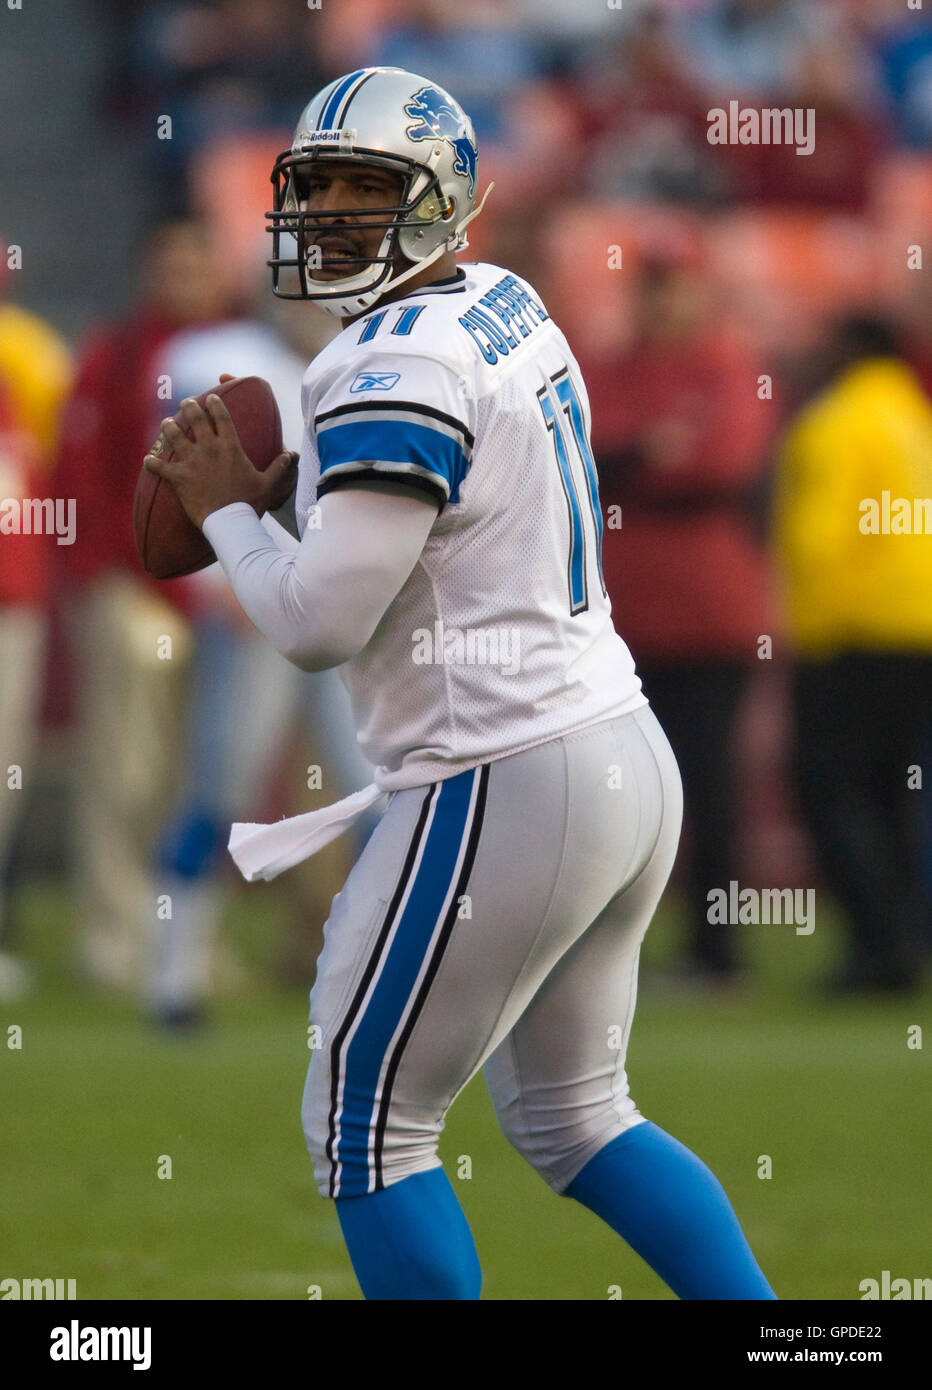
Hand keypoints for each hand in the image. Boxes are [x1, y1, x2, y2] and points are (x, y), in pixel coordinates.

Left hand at [144, 384, 297, 529]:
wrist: (229, 521)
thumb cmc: (249, 502)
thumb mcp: (268, 484)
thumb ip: (279, 467)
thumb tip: (291, 455)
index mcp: (230, 446)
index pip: (221, 416)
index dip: (215, 404)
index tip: (211, 397)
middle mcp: (209, 448)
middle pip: (195, 418)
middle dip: (189, 406)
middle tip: (186, 403)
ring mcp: (191, 461)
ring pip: (174, 434)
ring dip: (169, 427)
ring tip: (167, 424)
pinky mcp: (178, 477)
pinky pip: (159, 466)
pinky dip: (153, 463)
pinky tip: (149, 459)